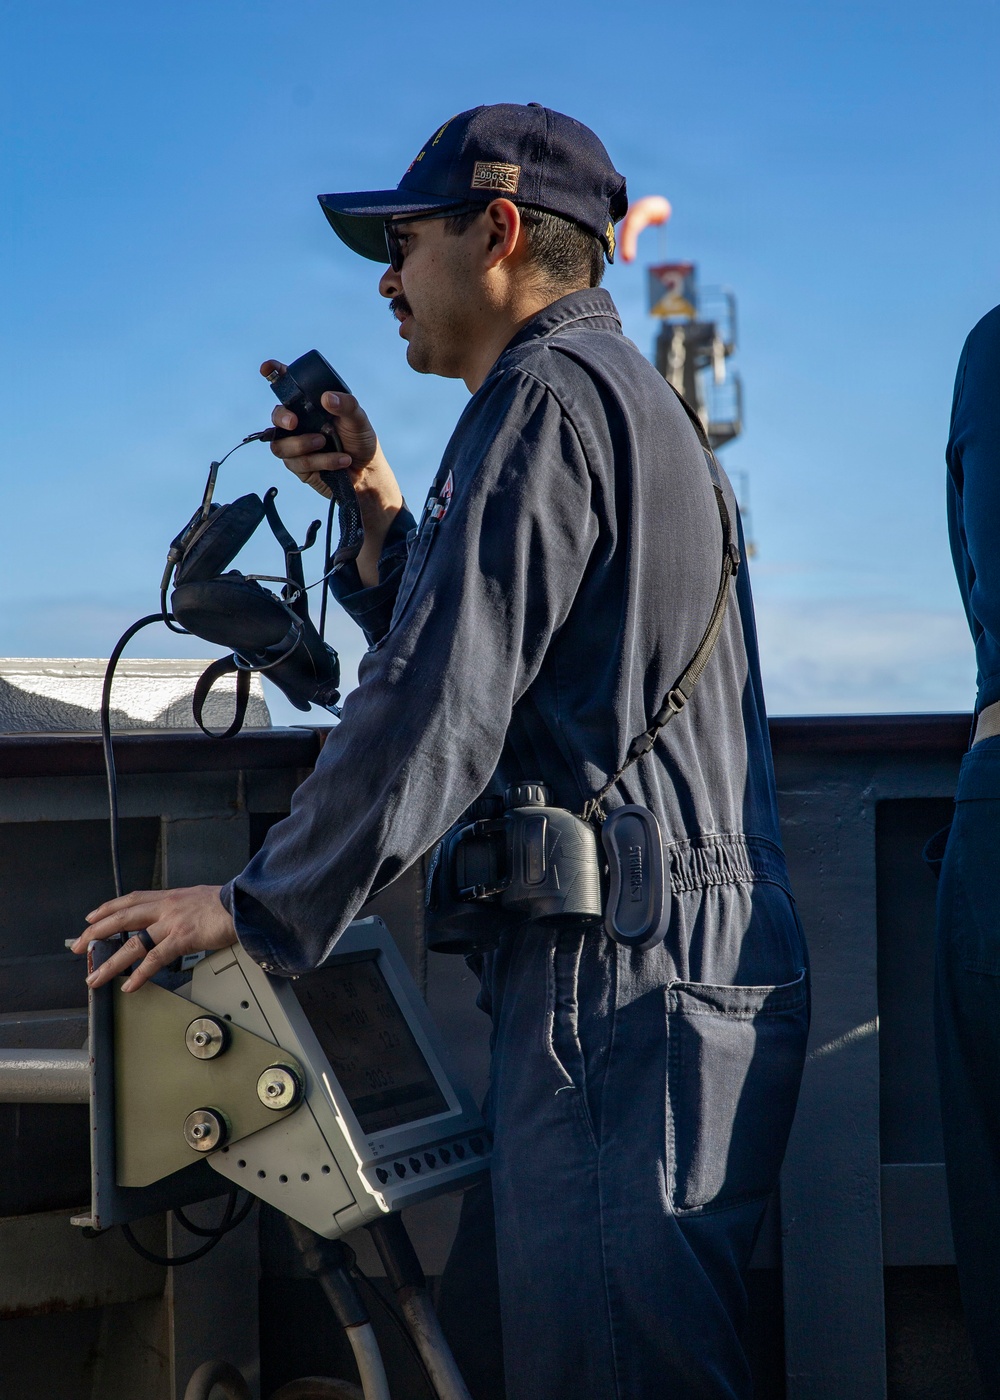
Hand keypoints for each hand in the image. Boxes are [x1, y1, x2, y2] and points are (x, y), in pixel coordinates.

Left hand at [71, 886, 237, 992]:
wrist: (245, 905)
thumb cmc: (229, 904)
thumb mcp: (199, 898)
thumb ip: (183, 907)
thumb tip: (178, 916)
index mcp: (169, 897)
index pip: (131, 900)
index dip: (108, 909)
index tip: (92, 917)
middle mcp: (166, 907)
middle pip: (121, 919)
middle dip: (95, 934)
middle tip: (79, 946)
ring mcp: (171, 923)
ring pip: (132, 944)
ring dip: (110, 963)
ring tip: (96, 978)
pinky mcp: (182, 939)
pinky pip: (155, 959)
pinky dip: (140, 974)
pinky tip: (129, 985)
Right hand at [261, 360, 403, 585]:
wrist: (368, 473)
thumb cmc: (361, 441)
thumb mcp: (358, 419)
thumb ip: (346, 405)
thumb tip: (327, 398)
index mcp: (310, 405)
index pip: (288, 385)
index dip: (274, 373)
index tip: (266, 368)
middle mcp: (300, 423)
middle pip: (276, 416)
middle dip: (282, 418)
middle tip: (294, 422)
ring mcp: (296, 445)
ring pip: (281, 444)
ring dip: (303, 444)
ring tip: (325, 442)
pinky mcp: (299, 466)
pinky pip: (297, 463)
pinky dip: (321, 461)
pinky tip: (340, 461)